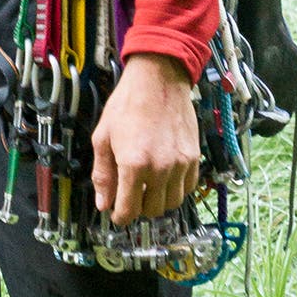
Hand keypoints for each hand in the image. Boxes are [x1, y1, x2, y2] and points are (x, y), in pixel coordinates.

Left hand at [91, 53, 199, 227]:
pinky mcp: (194, 157)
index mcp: (134, 164)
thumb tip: (103, 203)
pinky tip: (166, 178)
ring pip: (173, 203)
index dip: (120, 217)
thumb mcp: (103, 137)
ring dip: (159, 202)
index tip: (117, 215)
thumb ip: (102, 174)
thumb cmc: (128, 104)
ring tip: (148, 188)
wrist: (158, 79)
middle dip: (139, 208)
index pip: (129, 210)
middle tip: (131, 196)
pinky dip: (177, 190)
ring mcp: (180, 164)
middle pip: (152, 210)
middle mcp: (160, 168)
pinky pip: (189, 188)